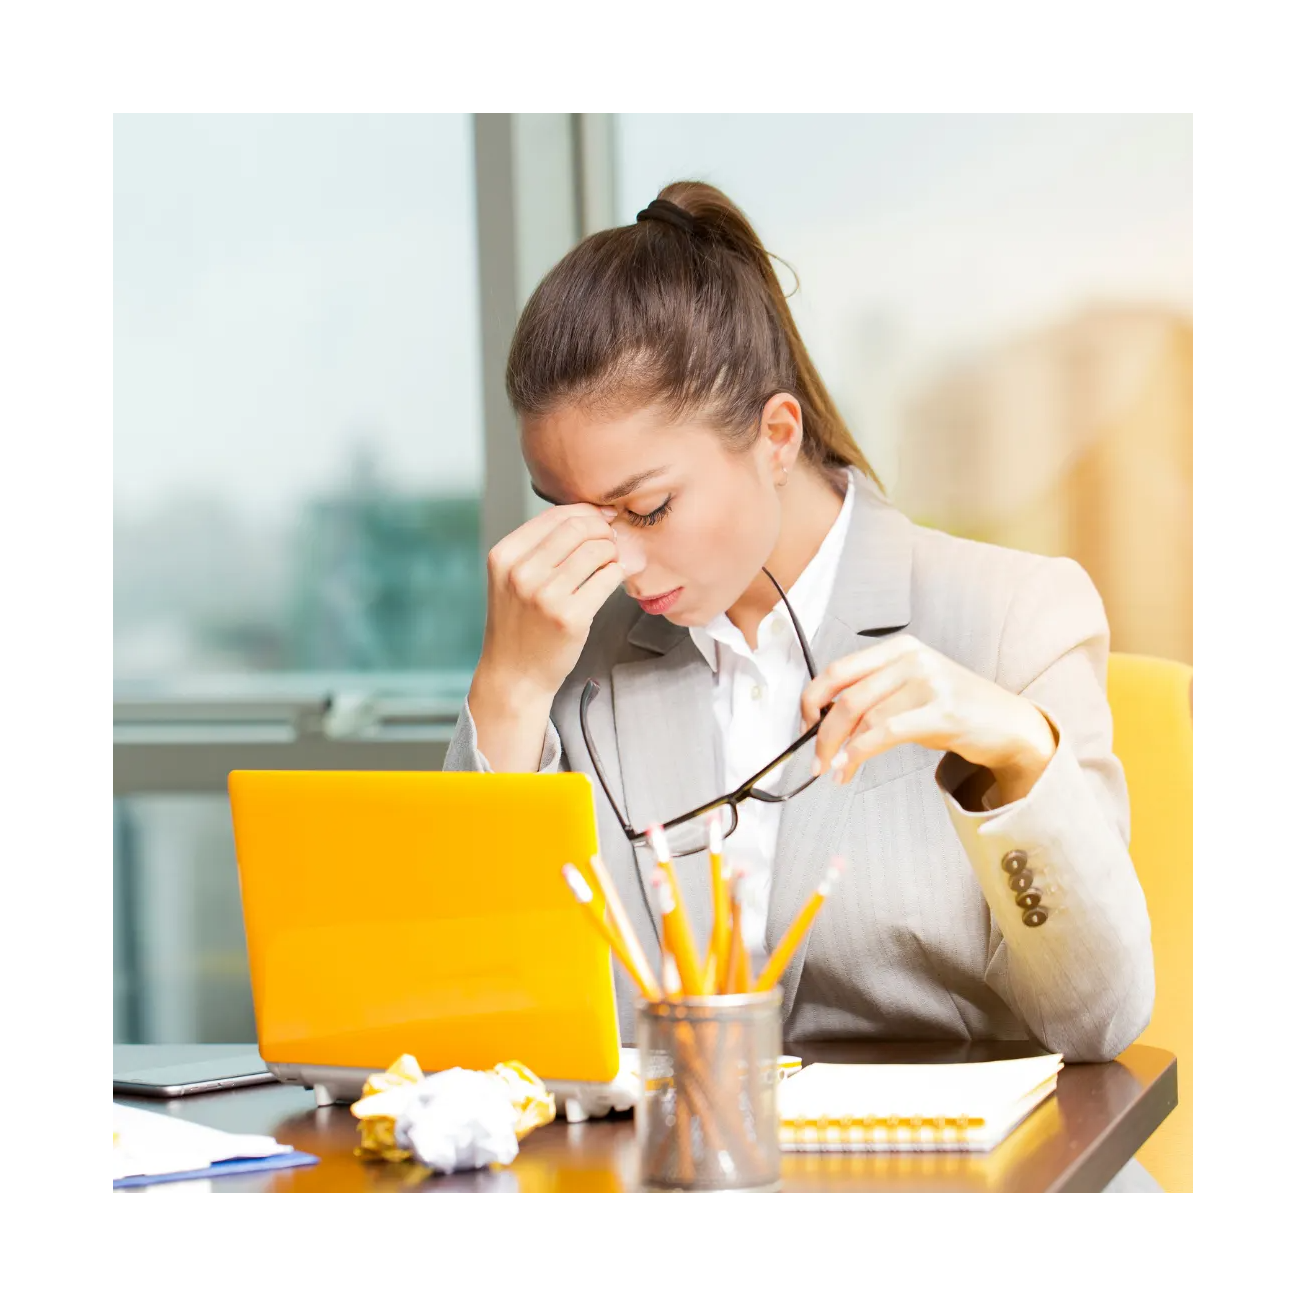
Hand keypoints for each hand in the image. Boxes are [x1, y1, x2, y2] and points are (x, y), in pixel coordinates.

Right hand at [475, 503, 627, 705]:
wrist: (514, 675)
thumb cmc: (520, 624)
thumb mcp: (512, 578)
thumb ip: (541, 547)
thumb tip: (591, 516)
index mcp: (504, 555)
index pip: (556, 514)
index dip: (587, 513)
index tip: (602, 520)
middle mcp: (521, 572)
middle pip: (578, 527)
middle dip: (603, 530)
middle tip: (612, 542)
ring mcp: (544, 595)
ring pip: (597, 550)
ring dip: (613, 552)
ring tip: (611, 564)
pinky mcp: (569, 617)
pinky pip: (608, 578)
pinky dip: (617, 574)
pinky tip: (612, 581)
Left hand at [800, 634, 1057, 804]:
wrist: (1008, 724)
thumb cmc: (954, 709)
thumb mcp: (910, 691)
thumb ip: (873, 696)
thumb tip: (825, 723)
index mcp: (899, 648)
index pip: (838, 670)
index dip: (811, 699)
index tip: (804, 725)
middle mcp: (913, 659)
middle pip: (847, 695)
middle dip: (821, 732)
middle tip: (814, 758)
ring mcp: (930, 682)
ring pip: (864, 717)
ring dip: (840, 749)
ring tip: (834, 770)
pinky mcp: (943, 712)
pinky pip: (887, 732)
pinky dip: (860, 752)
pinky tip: (849, 767)